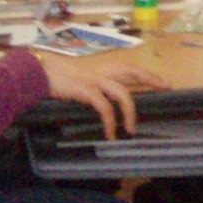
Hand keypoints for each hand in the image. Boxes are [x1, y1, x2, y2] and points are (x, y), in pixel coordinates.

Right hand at [38, 61, 167, 138]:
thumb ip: (94, 87)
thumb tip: (105, 102)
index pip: (129, 68)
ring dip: (130, 113)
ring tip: (131, 130)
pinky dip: (110, 121)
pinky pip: (105, 108)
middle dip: (151, 78)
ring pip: (123, 93)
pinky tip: (110, 134)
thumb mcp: (80, 81)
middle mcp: (101, 71)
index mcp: (101, 69)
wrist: (36, 74)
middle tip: (166, 87)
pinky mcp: (86, 90)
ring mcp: (95, 80)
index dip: (147, 74)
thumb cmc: (55, 79)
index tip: (163, 82)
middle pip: (132, 71)